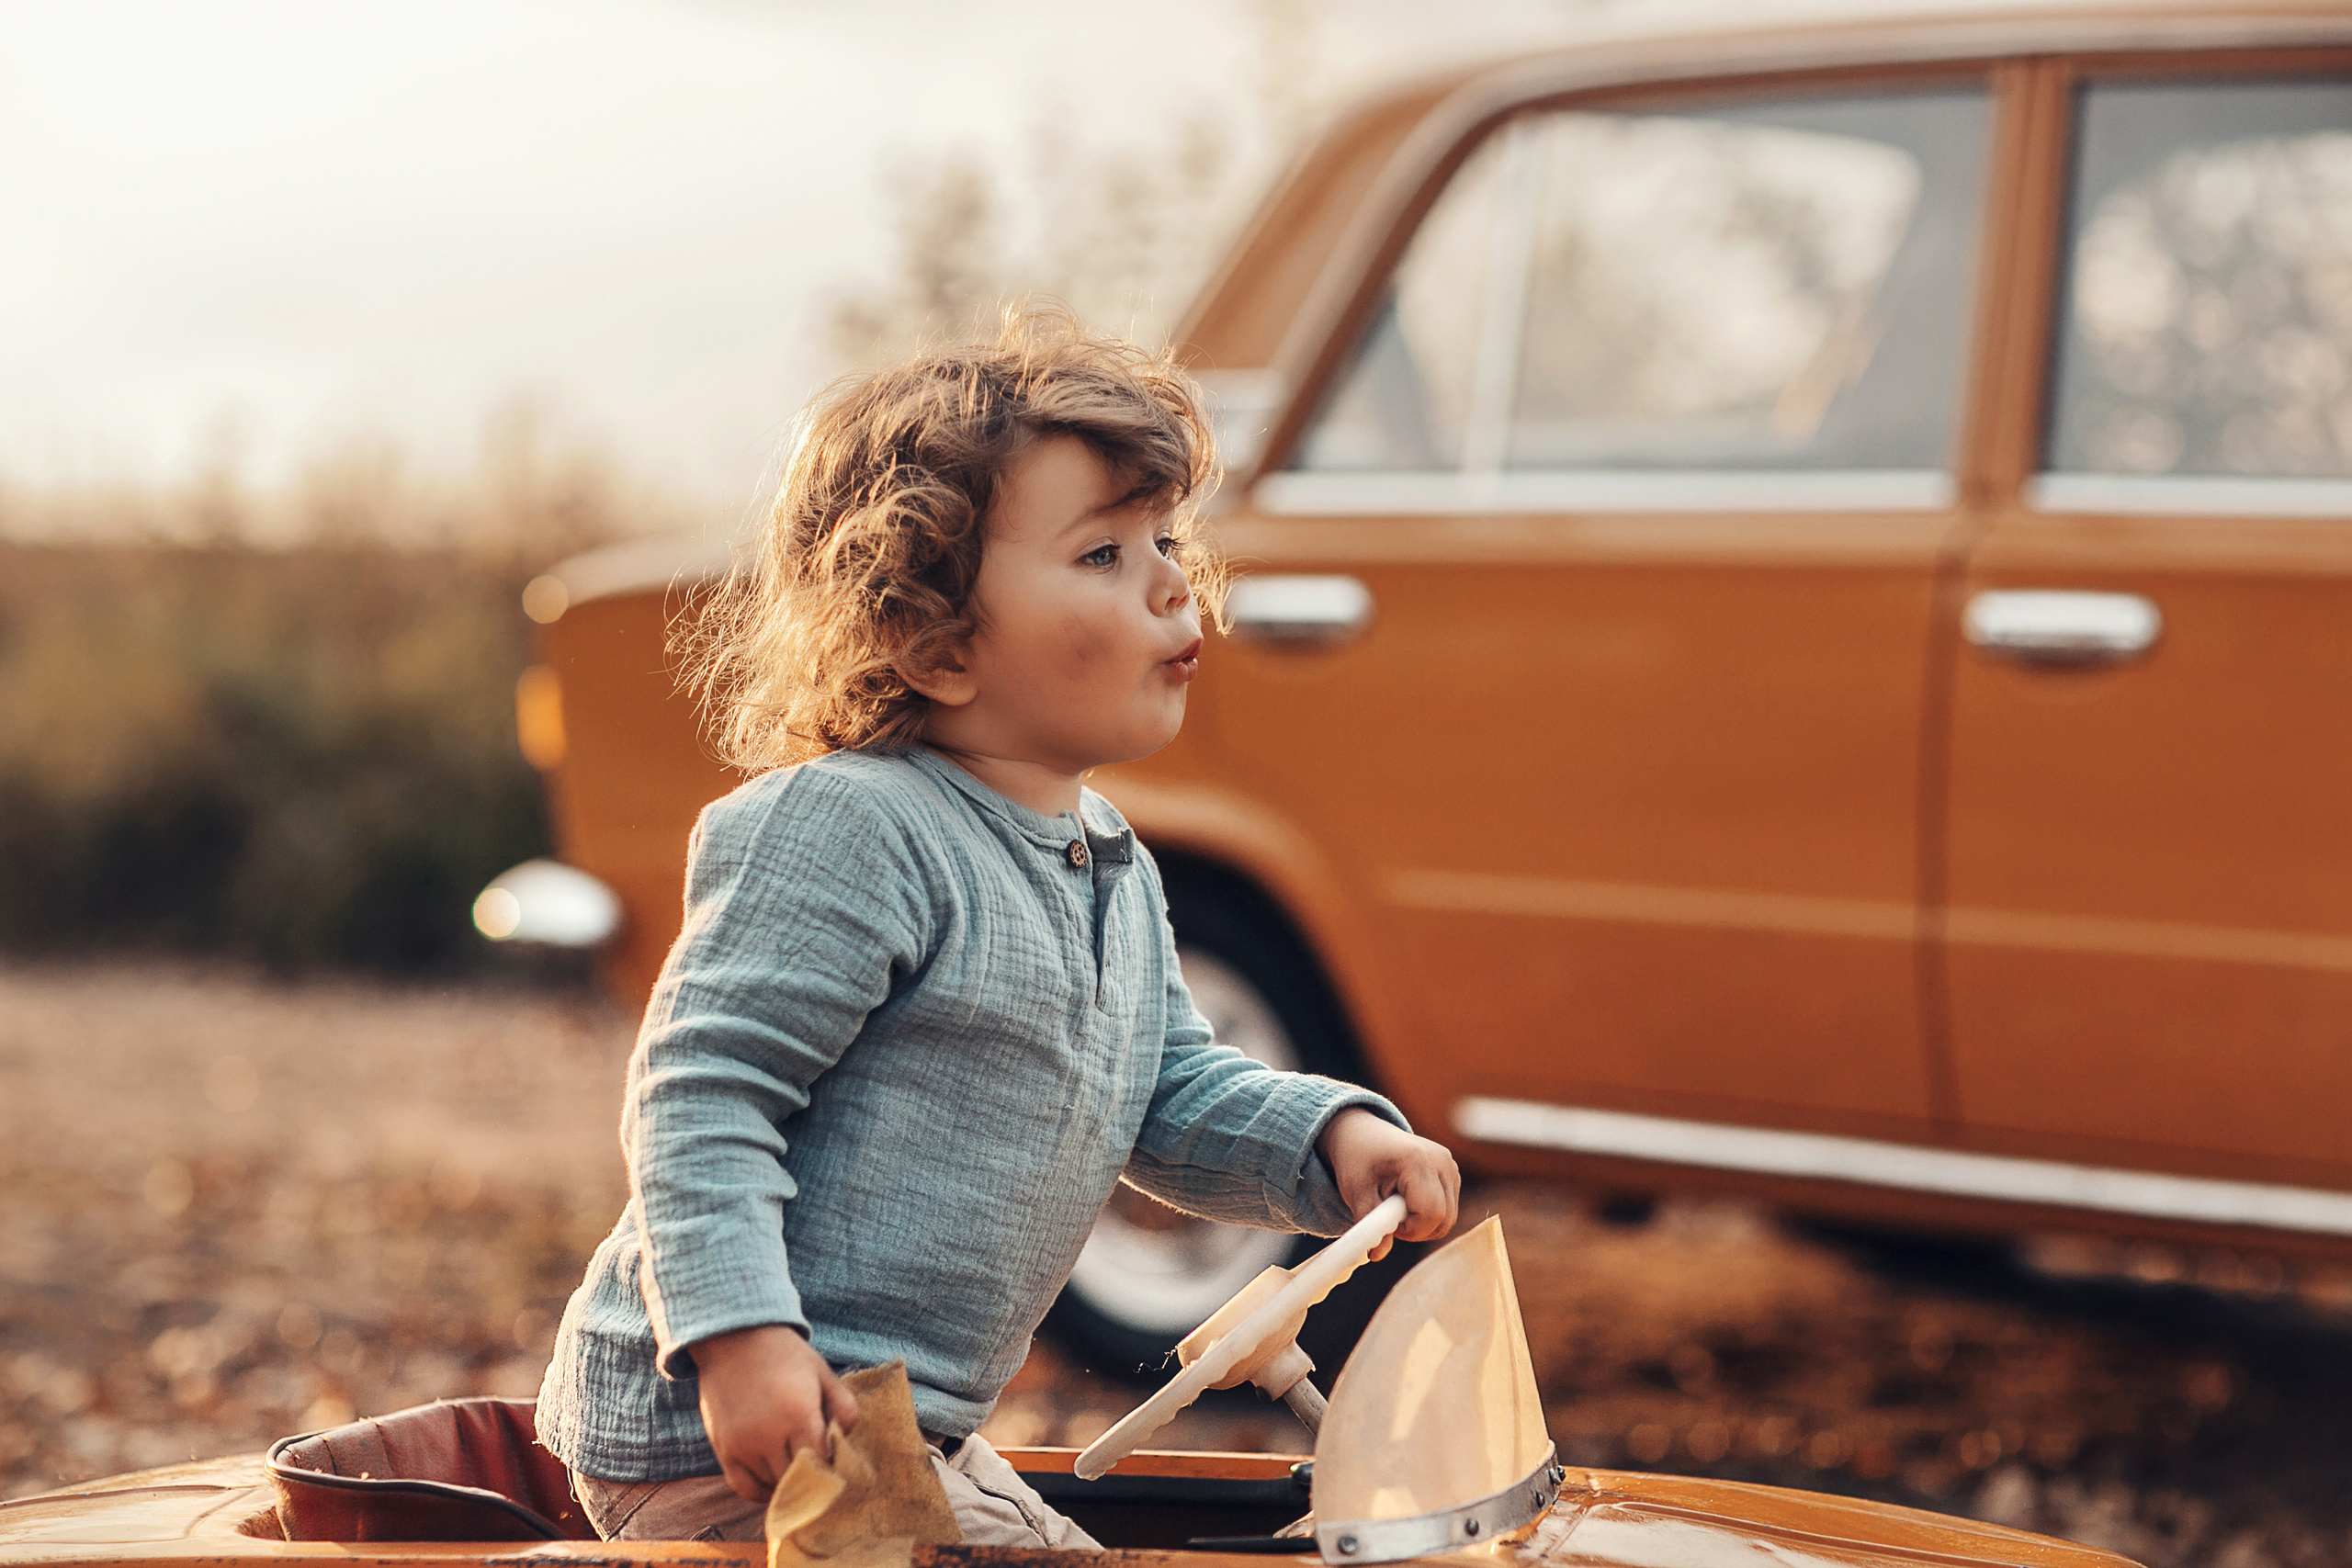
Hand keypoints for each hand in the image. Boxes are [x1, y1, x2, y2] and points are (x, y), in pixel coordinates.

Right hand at [689, 1325, 859, 1502]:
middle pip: (798, 1480)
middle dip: (813, 1478)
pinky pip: (745, 1488)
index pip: (822, 1464)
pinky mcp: (724, 1450)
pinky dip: (763, 1491)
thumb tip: (844, 1441)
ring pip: (773, 1486)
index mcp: (799, 1414)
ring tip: (798, 1466)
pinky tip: (775, 1480)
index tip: (836, 1462)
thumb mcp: (823, 1372)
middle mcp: (768, 1435)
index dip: (832, 1467)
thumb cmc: (785, 1356)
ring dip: (789, 1483)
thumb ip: (844, 1406)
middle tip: (819, 1467)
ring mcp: (743, 1446)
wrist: (735, 1339)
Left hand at [1317, 1107, 1459, 1259]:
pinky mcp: (1453, 1171)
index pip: (1431, 1213)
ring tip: (1396, 1207)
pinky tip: (1408, 1199)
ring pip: (1449, 1217)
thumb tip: (1376, 1256)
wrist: (1363, 1135)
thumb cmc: (1358, 1161)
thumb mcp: (1357, 1194)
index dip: (1409, 1229)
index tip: (1386, 1221)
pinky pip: (1449, 1208)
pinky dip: (1429, 1214)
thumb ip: (1370, 1226)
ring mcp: (1451, 1165)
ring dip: (1423, 1222)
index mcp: (1418, 1160)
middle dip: (1417, 1229)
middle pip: (1444, 1219)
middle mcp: (1442, 1160)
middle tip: (1389, 1217)